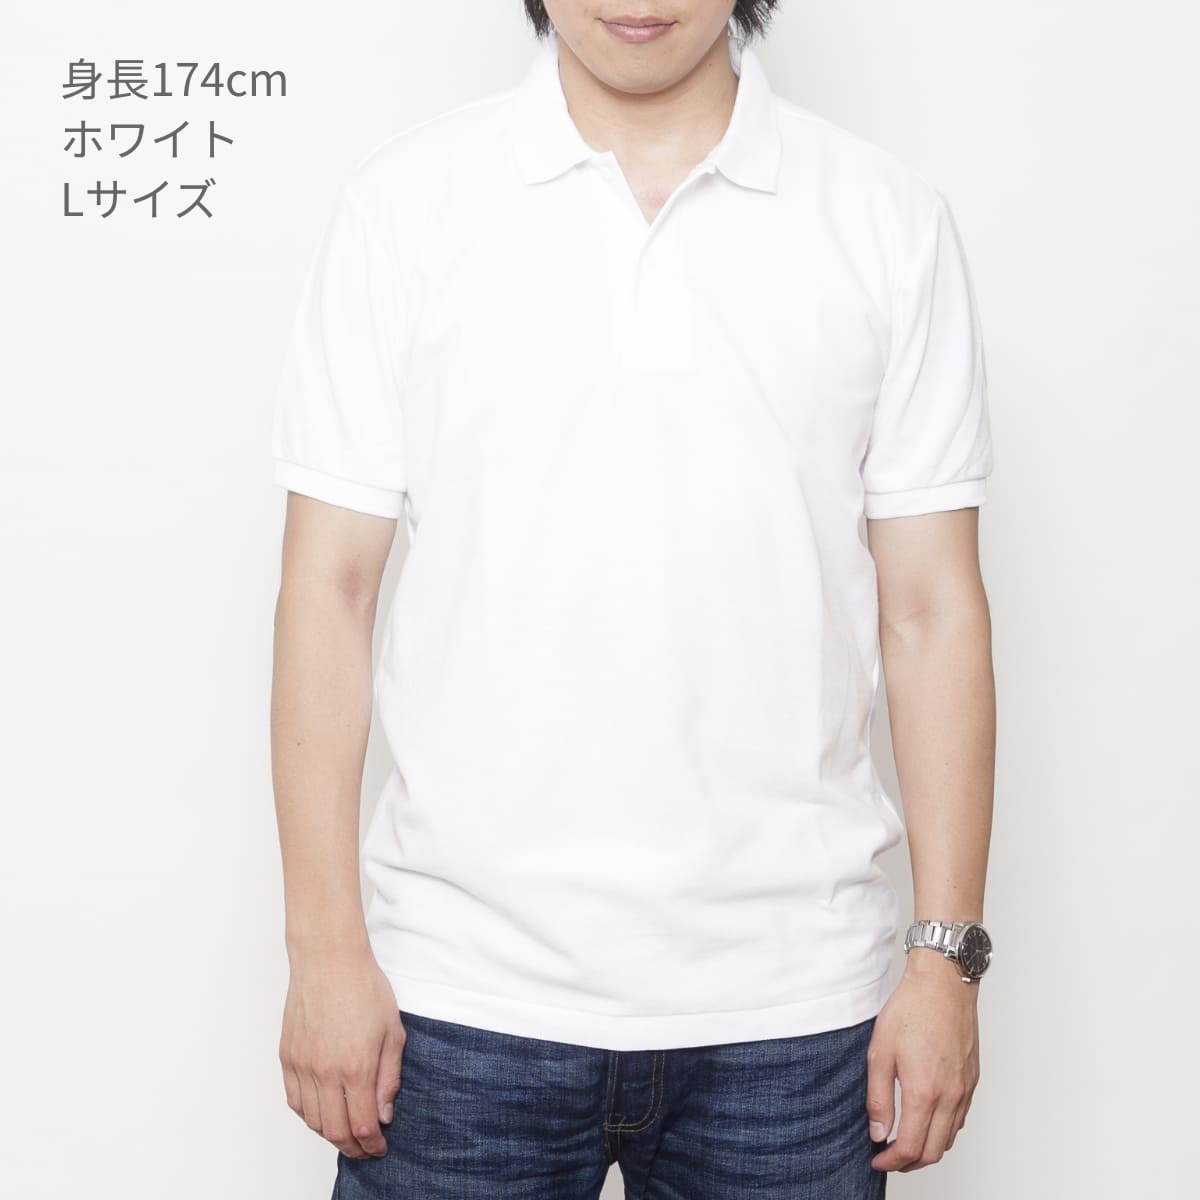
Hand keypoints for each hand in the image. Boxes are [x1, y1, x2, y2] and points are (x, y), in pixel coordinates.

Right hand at [279, 945, 405, 1158]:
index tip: (380, 1148)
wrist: (329, 960)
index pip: (363, 1125)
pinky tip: (322, 1114)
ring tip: (346, 1133)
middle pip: (335, 1131)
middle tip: (365, 1149)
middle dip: (353, 1147)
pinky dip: (308, 1115)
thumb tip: (385, 1113)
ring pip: (312, 1120)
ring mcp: (302, 1066)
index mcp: (356, 1066)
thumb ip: (389, 1076)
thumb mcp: (393, 1031)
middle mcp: (325, 1072)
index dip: (373, 1144)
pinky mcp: (287, 1057)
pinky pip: (294, 1101)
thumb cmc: (364, 987)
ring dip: (330, 1134)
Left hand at [865, 953, 980, 1171]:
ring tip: (904, 1142)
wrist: (943, 984)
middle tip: (888, 1157)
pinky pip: (960, 1119)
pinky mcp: (972, 1080)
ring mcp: (965, 1089)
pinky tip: (926, 1120)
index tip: (877, 1159)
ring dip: (927, 1149)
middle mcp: (950, 1096)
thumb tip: (878, 1133)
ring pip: (949, 1138)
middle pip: (933, 1152)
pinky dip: (942, 1131)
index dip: (891, 1162)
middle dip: (909, 1163)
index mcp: (924, 1091)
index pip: (911, 1148)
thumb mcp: (880, 1052)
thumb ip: (878, 1098)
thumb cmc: (911, 1010)